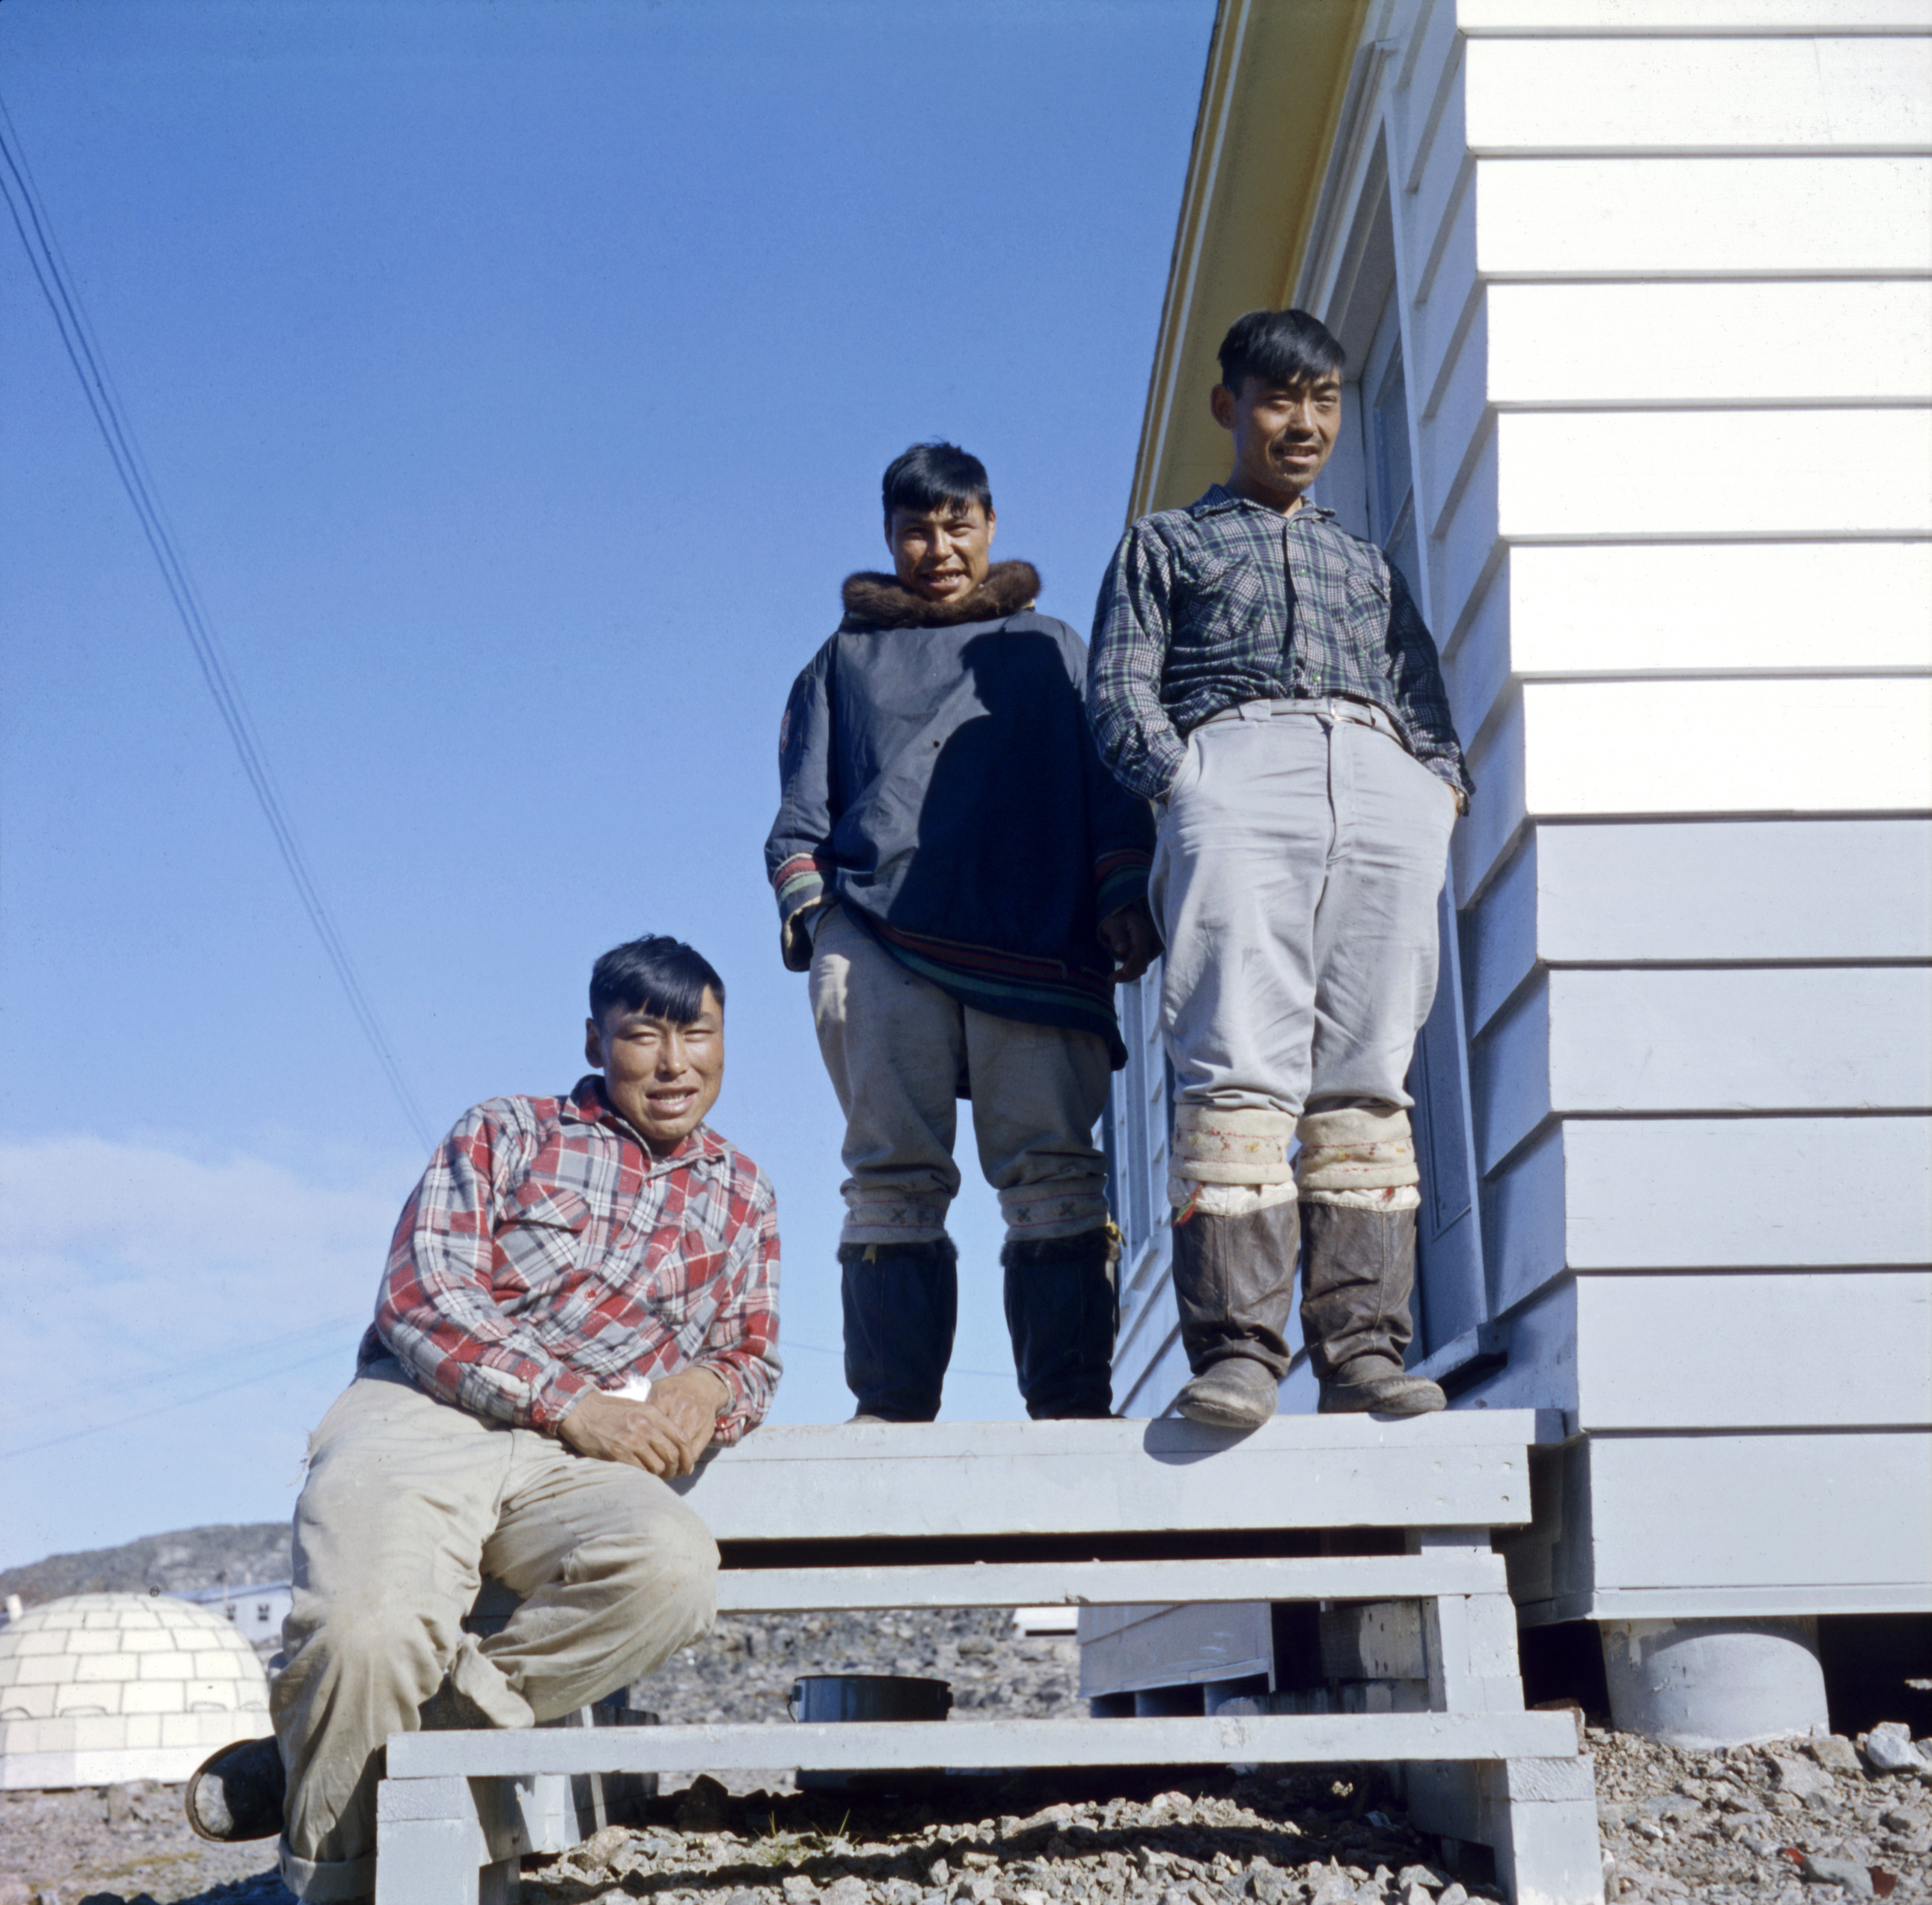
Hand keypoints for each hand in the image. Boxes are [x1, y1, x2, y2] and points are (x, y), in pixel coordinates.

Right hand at [557, 1367, 728, 1477]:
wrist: (582, 1411)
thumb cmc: (611, 1410)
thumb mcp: (639, 1408)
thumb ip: (656, 1422)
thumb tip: (673, 1442)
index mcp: (653, 1413)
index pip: (681, 1437)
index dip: (688, 1455)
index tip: (687, 1466)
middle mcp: (645, 1426)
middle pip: (672, 1454)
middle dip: (675, 1468)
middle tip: (672, 1474)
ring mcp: (631, 1440)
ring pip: (657, 1466)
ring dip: (659, 1474)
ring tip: (656, 1477)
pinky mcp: (618, 1453)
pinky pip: (639, 1471)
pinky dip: (644, 1476)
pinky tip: (642, 1476)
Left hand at [1098, 902, 1158, 984]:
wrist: (1120, 913)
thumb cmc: (1115, 917)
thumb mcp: (1112, 924)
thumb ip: (1117, 936)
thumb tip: (1122, 950)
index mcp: (1141, 931)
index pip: (1140, 951)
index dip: (1132, 962)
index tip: (1122, 971)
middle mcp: (1146, 941)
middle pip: (1142, 962)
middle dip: (1129, 973)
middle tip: (1112, 978)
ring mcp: (1145, 947)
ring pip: (1141, 966)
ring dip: (1129, 975)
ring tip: (1112, 979)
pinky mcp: (1140, 953)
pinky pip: (1137, 965)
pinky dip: (1129, 972)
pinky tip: (1118, 976)